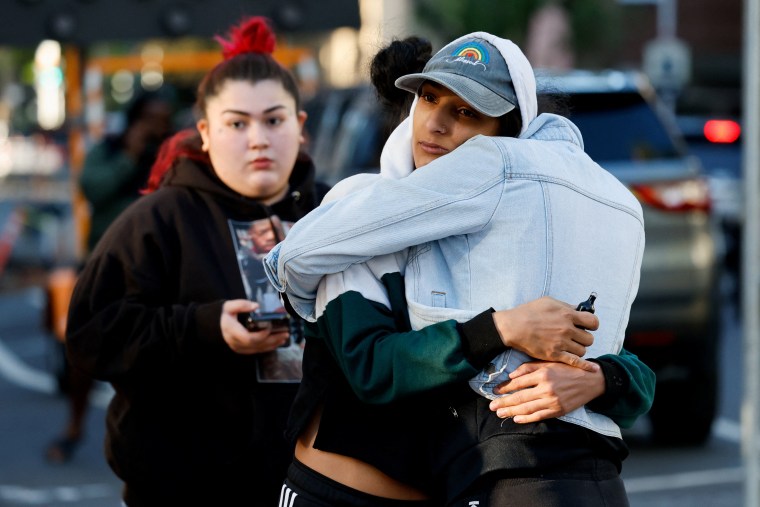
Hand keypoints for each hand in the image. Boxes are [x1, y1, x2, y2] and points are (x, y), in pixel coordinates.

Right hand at [221, 300, 289, 353]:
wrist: (214, 326)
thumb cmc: (223, 316)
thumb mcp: (229, 306)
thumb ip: (241, 305)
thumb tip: (256, 306)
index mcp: (232, 332)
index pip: (249, 338)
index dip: (261, 334)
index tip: (270, 325)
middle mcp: (236, 343)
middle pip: (257, 345)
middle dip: (272, 340)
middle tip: (285, 333)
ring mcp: (240, 348)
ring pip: (258, 349)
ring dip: (273, 344)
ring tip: (284, 337)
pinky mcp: (243, 350)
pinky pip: (257, 350)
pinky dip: (268, 347)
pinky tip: (277, 342)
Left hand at [488, 361, 604, 422]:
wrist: (590, 381)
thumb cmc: (567, 369)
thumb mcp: (549, 362)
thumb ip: (529, 368)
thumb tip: (511, 376)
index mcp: (543, 374)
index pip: (518, 382)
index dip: (505, 388)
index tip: (495, 391)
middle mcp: (546, 388)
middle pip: (520, 397)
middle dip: (504, 402)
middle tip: (492, 406)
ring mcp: (552, 401)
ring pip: (527, 408)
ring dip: (511, 412)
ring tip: (500, 413)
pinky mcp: (558, 411)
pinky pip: (538, 416)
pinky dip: (526, 418)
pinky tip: (516, 419)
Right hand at [492, 296, 599, 371]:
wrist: (514, 326)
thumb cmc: (529, 312)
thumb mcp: (549, 302)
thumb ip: (566, 306)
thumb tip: (578, 309)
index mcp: (567, 315)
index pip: (593, 322)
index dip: (592, 325)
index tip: (587, 326)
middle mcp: (567, 329)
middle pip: (589, 338)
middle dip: (584, 338)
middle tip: (576, 338)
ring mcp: (561, 343)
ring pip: (582, 350)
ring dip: (578, 349)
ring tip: (570, 346)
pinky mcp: (555, 354)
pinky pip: (575, 362)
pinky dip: (584, 365)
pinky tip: (592, 369)